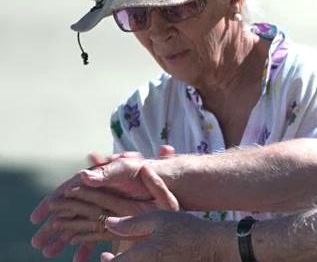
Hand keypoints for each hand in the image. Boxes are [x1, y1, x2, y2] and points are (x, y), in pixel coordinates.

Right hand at [30, 146, 175, 258]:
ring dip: (65, 239)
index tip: (39, 215)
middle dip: (54, 226)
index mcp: (101, 178)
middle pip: (72, 209)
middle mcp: (102, 192)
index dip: (54, 200)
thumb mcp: (129, 168)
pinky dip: (86, 246)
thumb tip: (82, 177)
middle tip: (38, 243)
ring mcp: (110, 207)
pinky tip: (76, 260)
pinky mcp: (121, 219)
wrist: (175, 181)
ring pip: (82, 224)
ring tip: (49, 253)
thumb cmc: (153, 170)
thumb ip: (108, 171)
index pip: (71, 189)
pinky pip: (98, 235)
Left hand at [98, 211, 231, 261]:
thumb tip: (109, 223)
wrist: (213, 247)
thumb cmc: (187, 230)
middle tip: (111, 258)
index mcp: (141, 256)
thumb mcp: (159, 218)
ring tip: (127, 257)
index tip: (105, 254)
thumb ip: (131, 223)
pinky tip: (148, 258)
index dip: (106, 261)